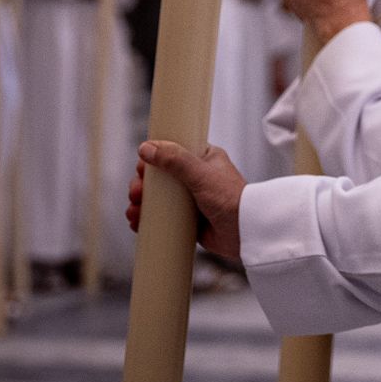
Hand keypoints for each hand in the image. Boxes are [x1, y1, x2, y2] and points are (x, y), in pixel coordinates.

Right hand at [127, 140, 245, 260]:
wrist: (247, 233)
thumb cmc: (231, 199)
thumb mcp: (200, 173)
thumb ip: (174, 159)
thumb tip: (146, 148)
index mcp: (203, 158)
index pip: (170, 152)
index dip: (152, 160)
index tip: (141, 169)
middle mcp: (196, 177)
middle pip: (159, 177)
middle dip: (142, 185)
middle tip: (135, 193)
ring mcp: (192, 200)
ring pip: (158, 198)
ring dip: (141, 203)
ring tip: (134, 212)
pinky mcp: (189, 221)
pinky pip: (163, 218)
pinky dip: (148, 219)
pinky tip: (137, 223)